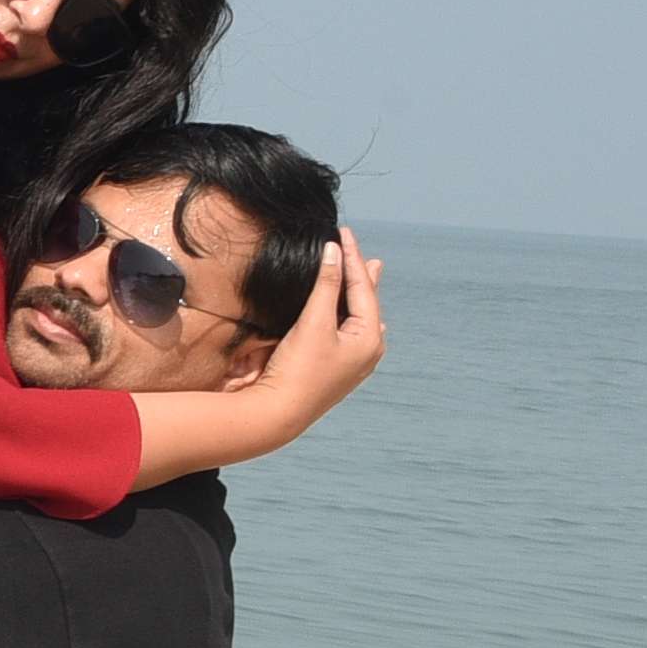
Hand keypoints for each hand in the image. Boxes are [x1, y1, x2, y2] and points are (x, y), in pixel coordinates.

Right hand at [239, 231, 385, 429]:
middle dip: (362, 277)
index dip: (352, 258)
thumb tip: (334, 252)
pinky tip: (350, 313)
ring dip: (355, 294)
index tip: (342, 233)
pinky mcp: (334, 367)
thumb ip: (326, 285)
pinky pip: (347, 331)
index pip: (363, 288)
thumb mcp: (314, 322)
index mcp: (369, 339)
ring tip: (366, 276)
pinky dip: (346, 313)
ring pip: (358, 317)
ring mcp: (352, 361)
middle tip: (368, 256)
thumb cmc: (298, 370)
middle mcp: (367, 350)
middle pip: (366, 302)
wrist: (276, 414)